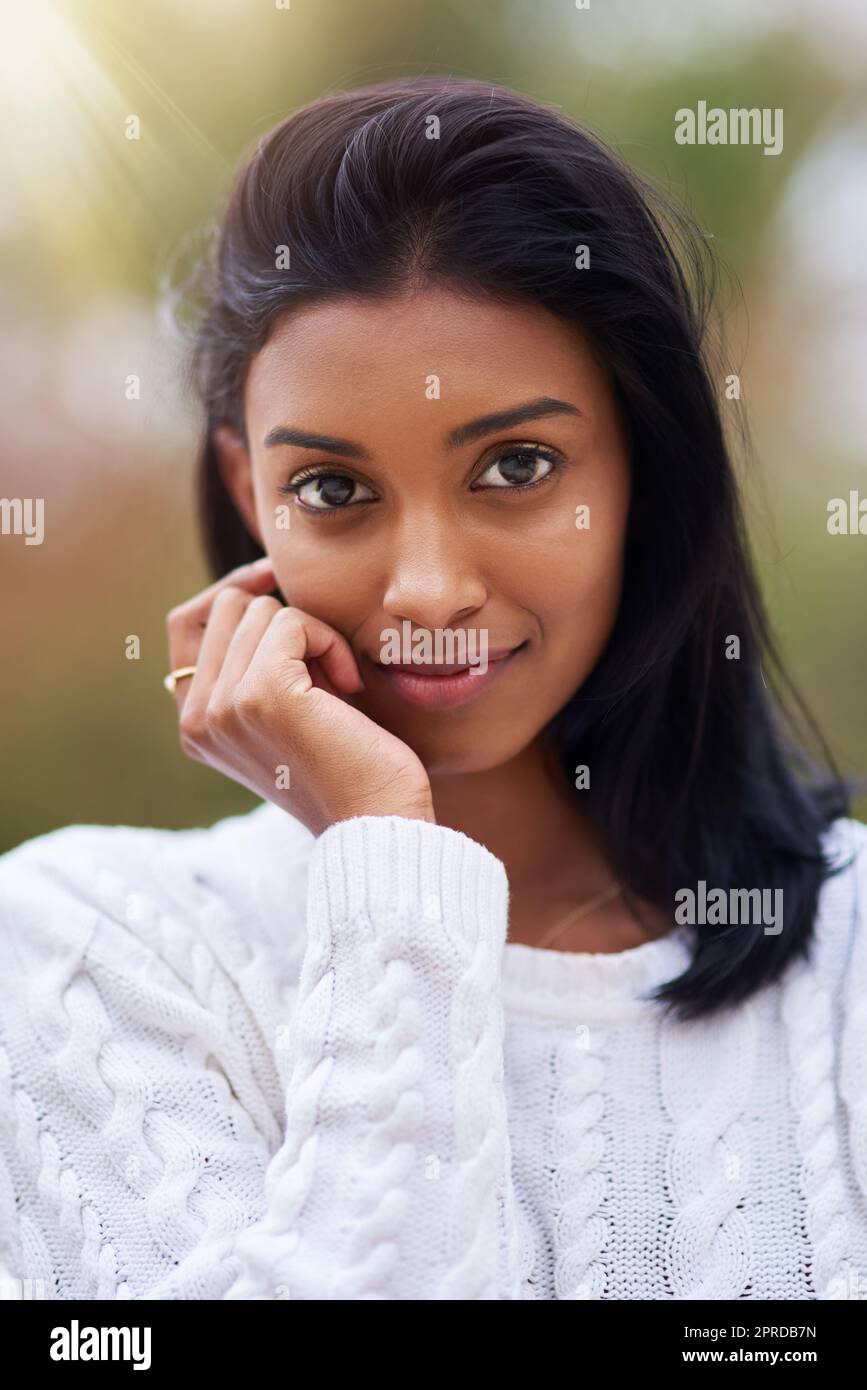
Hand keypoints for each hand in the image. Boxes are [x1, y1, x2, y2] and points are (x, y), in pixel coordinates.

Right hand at [165, 557, 434, 834]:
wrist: (378, 821)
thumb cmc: (350, 765)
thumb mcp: (287, 711)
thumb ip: (256, 666)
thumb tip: (257, 586)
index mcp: (195, 725)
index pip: (184, 625)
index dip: (230, 591)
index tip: (275, 582)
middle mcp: (197, 719)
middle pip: (226, 606)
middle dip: (283, 620)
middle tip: (326, 672)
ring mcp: (222, 706)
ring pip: (260, 610)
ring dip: (314, 634)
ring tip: (339, 689)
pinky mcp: (259, 694)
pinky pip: (291, 620)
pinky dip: (330, 642)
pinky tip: (349, 689)